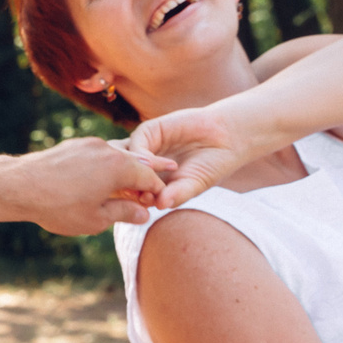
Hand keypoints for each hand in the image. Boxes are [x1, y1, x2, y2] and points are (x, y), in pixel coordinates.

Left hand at [5, 137, 176, 234]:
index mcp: (119, 166)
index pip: (149, 177)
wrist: (20, 185)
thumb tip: (144, 213)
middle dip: (142, 179)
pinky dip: (105, 166)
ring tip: (125, 190)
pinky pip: (98, 155)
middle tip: (148, 195)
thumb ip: (124, 213)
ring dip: (123, 172)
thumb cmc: (59, 206)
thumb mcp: (96, 219)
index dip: (157, 191)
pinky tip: (100, 181)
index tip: (159, 202)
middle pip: (134, 163)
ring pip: (115, 157)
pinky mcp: (73, 145)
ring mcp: (88, 144)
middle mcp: (107, 149)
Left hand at [127, 101, 272, 208]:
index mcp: (146, 180)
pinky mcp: (151, 129)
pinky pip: (137, 142)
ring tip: (150, 183)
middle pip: (115, 173)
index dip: (126, 202)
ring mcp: (144, 145)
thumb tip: (159, 206)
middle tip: (139, 197)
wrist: (227, 138)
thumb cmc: (211, 166)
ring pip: (121, 157)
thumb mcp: (193, 185)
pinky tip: (162, 165)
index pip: (123, 190)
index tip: (138, 212)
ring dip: (130, 172)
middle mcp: (141, 163)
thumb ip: (177, 194)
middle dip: (122, 186)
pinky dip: (144, 157)